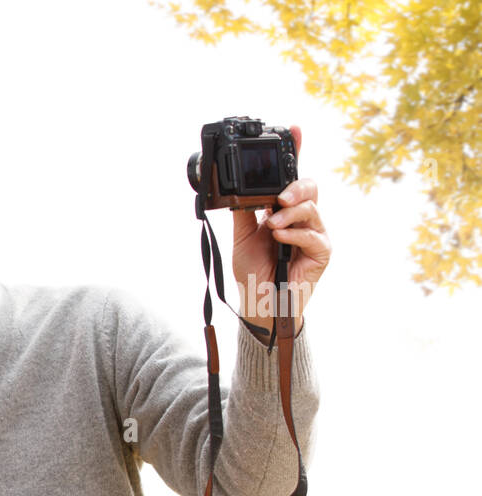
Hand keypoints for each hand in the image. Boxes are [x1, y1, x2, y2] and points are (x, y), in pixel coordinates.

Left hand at [231, 126, 331, 332]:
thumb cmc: (253, 271)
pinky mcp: (322, 252)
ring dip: (290, 214)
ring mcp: (315, 233)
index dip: (296, 152)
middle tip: (279, 198)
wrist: (259, 302)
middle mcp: (302, 218)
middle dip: (295, 187)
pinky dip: (295, 234)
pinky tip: (280, 239)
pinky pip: (314, 235)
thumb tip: (236, 188)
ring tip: (272, 226)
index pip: (292, 177)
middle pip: (309, 187)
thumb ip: (244, 212)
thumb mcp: (242, 237)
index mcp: (283, 209)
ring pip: (311, 209)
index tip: (295, 129)